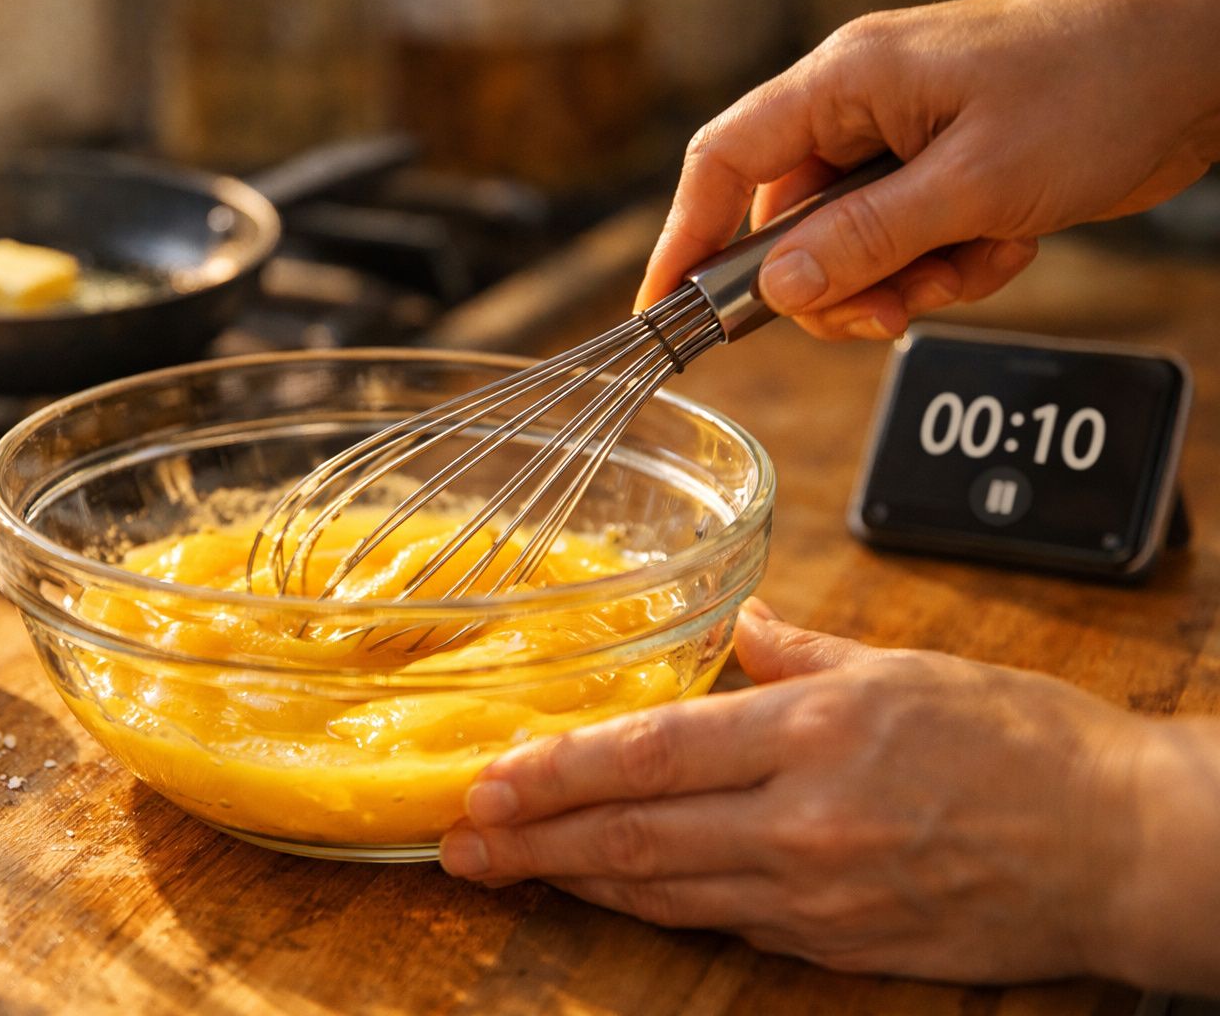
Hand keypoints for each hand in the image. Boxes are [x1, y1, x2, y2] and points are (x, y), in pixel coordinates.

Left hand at [439, 599, 1219, 989]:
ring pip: (664, 892)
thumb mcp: (901, 666)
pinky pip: (723, 924)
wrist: (1118, 845)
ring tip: (507, 868)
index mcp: (815, 733)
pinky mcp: (837, 943)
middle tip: (459, 841)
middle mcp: (804, 820)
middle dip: (533, 840)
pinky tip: (609, 892)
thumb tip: (734, 633)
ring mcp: (818, 893)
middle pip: (634, 836)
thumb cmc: (1018, 742)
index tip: (487, 779)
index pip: (651, 753)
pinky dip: (656, 907)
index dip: (556, 771)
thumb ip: (797, 653)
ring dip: (576, 880)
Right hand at [637, 0, 1219, 339]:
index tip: (664, 309)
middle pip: (791, 226)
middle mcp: (862, 113)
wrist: (1202, 57)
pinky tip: (1006, 244)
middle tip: (885, 312)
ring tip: (969, 266)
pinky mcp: (949, 173)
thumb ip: (866, 240)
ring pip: (854, 248)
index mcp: (845, 86)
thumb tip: (779, 289)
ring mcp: (907, 144)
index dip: (683, 236)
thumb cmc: (1096, 81)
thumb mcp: (973, 181)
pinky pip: (911, 246)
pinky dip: (952, 265)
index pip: (724, 163)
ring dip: (904, 281)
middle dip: (835, 285)